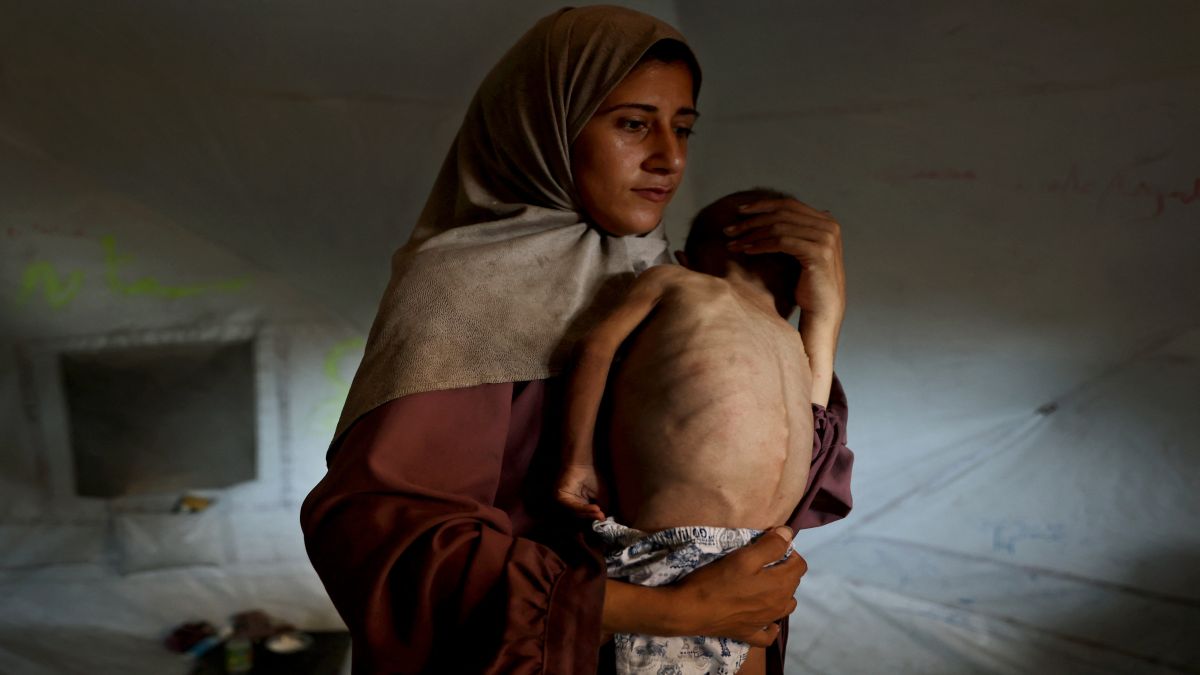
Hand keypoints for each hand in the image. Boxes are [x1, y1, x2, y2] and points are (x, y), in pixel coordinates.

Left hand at [555, 464, 606, 519]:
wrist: (583, 464)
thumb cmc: (592, 477)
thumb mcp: (602, 495)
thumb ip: (603, 507)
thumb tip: (603, 519)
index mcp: (580, 505)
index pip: (585, 516)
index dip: (594, 519)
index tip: (604, 520)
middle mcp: (571, 505)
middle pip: (580, 516)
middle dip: (592, 517)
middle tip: (602, 518)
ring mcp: (565, 503)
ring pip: (576, 513)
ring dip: (589, 514)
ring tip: (599, 513)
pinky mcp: (560, 498)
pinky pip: (572, 506)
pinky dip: (583, 508)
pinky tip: (595, 508)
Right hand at [668, 526, 806, 646]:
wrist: (690, 610)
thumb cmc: (717, 581)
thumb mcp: (743, 557)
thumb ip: (770, 546)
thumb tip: (789, 534)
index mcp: (780, 585)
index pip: (800, 565)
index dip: (788, 552)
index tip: (770, 546)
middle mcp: (778, 606)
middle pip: (793, 584)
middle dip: (783, 569)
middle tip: (761, 561)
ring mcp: (765, 622)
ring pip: (785, 606)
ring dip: (780, 593)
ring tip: (762, 584)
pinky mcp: (750, 634)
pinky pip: (768, 634)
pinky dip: (770, 626)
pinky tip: (765, 620)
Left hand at [724, 198, 845, 327]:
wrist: (823, 309)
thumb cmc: (807, 284)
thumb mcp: (800, 250)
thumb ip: (793, 231)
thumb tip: (768, 213)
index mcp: (826, 222)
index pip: (789, 204)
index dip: (762, 205)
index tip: (739, 211)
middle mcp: (829, 226)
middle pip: (782, 214)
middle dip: (752, 221)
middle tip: (729, 229)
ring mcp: (825, 238)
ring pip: (779, 227)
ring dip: (752, 234)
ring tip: (732, 243)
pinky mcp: (818, 253)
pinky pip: (782, 243)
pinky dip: (761, 245)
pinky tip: (746, 250)